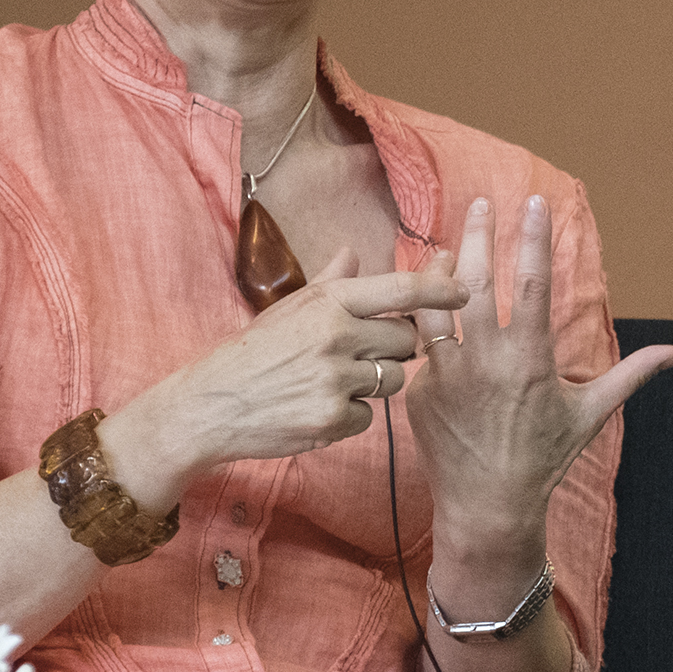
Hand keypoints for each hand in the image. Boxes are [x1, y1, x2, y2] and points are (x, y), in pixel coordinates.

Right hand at [104, 247, 470, 496]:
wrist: (208, 405)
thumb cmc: (252, 353)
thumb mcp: (287, 309)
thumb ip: (329, 282)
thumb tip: (353, 252)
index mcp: (327, 302)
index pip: (399, 291)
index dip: (438, 290)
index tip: (463, 291)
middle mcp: (335, 335)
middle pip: (406, 341)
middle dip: (395, 349)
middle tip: (360, 354)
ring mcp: (335, 379)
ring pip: (393, 380)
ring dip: (373, 384)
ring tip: (331, 381)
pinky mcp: (332, 419)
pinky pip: (371, 417)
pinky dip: (352, 416)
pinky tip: (319, 409)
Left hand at [403, 194, 672, 550]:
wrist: (489, 505)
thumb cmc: (545, 457)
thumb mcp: (591, 413)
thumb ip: (631, 374)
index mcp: (530, 359)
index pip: (532, 282)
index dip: (534, 237)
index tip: (536, 202)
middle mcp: (485, 361)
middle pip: (474, 279)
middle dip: (477, 234)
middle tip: (480, 203)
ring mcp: (446, 374)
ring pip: (434, 305)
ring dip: (438, 268)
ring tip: (444, 243)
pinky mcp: (419, 390)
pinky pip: (417, 341)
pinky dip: (419, 313)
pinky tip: (422, 296)